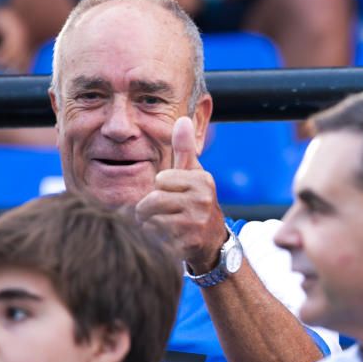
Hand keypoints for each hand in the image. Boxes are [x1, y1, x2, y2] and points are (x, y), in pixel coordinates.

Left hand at [136, 117, 225, 271]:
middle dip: (149, 209)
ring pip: (151, 220)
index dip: (161, 189)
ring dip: (151, 225)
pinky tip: (169, 239)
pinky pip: (155, 237)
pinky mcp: (189, 243)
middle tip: (163, 214)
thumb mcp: (193, 175)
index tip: (174, 195)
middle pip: (152, 201)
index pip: (160, 179)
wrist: (212, 241)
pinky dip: (156, 240)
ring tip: (165, 226)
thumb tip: (182, 119)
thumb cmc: (196, 203)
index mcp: (202, 180)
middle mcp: (203, 200)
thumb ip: (184, 149)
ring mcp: (197, 223)